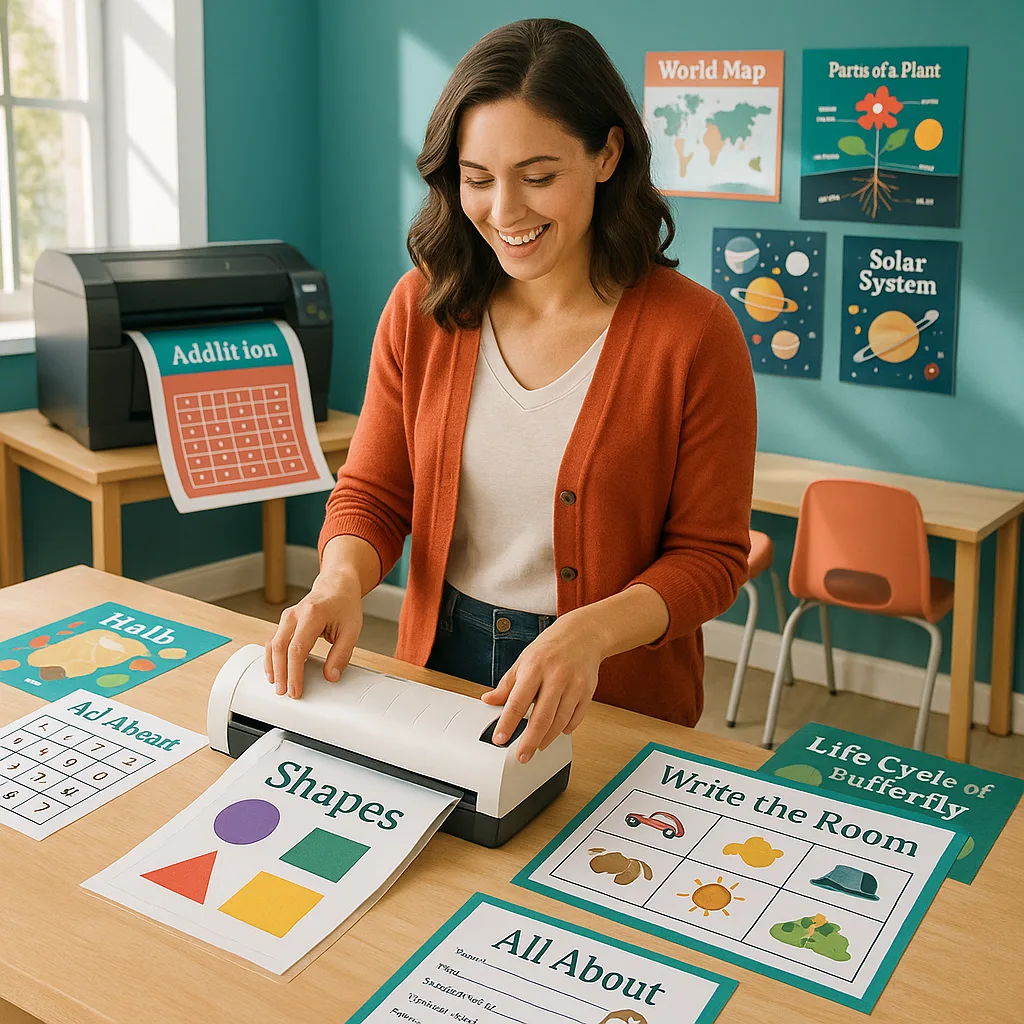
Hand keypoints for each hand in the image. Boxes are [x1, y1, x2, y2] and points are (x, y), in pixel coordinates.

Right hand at [266, 571, 362, 698]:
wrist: (337, 585)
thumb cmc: (345, 605)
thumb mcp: (351, 630)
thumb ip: (341, 654)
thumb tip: (331, 676)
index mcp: (312, 615)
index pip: (297, 648)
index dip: (294, 672)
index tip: (295, 690)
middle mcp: (294, 614)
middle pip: (279, 647)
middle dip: (280, 673)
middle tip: (283, 692)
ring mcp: (287, 616)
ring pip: (272, 644)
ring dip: (272, 666)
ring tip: (277, 686)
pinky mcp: (285, 621)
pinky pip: (273, 640)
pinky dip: (272, 657)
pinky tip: (274, 671)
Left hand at [481, 612, 605, 763]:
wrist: (583, 634)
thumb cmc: (550, 647)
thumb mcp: (524, 660)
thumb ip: (507, 684)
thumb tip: (489, 700)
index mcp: (535, 667)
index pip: (518, 701)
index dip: (508, 723)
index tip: (500, 739)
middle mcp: (556, 676)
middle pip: (542, 717)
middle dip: (530, 741)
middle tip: (521, 756)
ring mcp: (574, 685)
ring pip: (560, 721)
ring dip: (547, 738)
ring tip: (537, 745)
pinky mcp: (587, 692)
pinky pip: (575, 719)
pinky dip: (565, 729)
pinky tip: (557, 731)